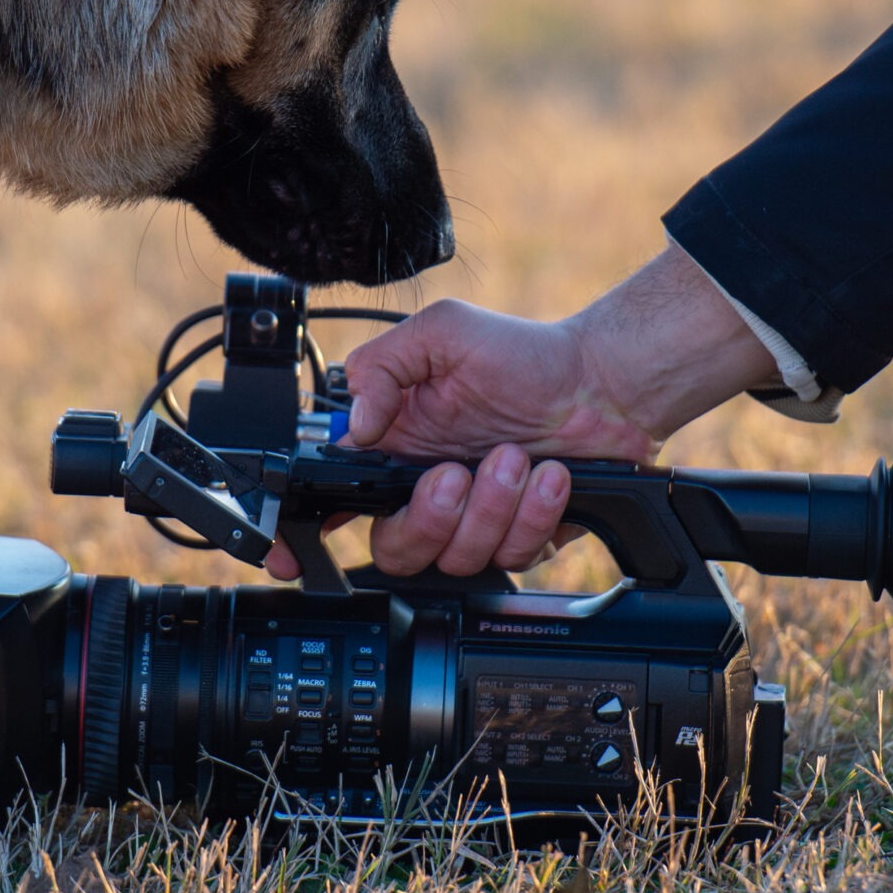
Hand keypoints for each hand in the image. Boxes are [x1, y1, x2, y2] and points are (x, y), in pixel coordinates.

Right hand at [258, 245, 780, 578]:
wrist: (601, 383)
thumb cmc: (522, 356)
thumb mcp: (442, 335)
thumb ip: (382, 368)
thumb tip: (352, 425)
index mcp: (391, 448)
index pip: (329, 503)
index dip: (302, 536)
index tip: (292, 552)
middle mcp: (423, 491)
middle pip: (392, 550)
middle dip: (426, 517)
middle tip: (455, 473)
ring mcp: (471, 522)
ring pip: (454, 558)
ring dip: (489, 507)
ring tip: (515, 456)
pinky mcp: (517, 540)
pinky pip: (512, 556)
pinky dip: (533, 513)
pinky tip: (550, 476)